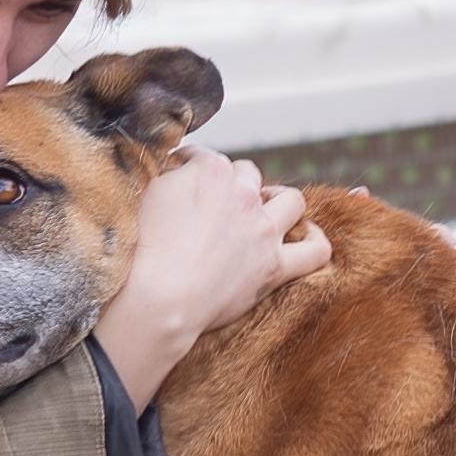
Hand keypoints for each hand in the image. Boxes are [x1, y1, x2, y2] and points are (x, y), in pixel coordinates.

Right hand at [95, 153, 331, 409]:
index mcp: (210, 171)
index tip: (180, 180)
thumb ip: (160, 175)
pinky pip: (315, 251)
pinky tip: (307, 239)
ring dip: (280, 202)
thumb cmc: (139, 249)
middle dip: (234, 185)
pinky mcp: (274, 267)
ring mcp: (263, 230)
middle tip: (217, 205)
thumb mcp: (141, 195)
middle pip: (247, 175)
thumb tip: (168, 168)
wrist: (157, 298)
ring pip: (290, 200)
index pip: (205, 158)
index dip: (191, 169)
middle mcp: (243, 194)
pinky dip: (316, 243)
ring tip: (267, 211)